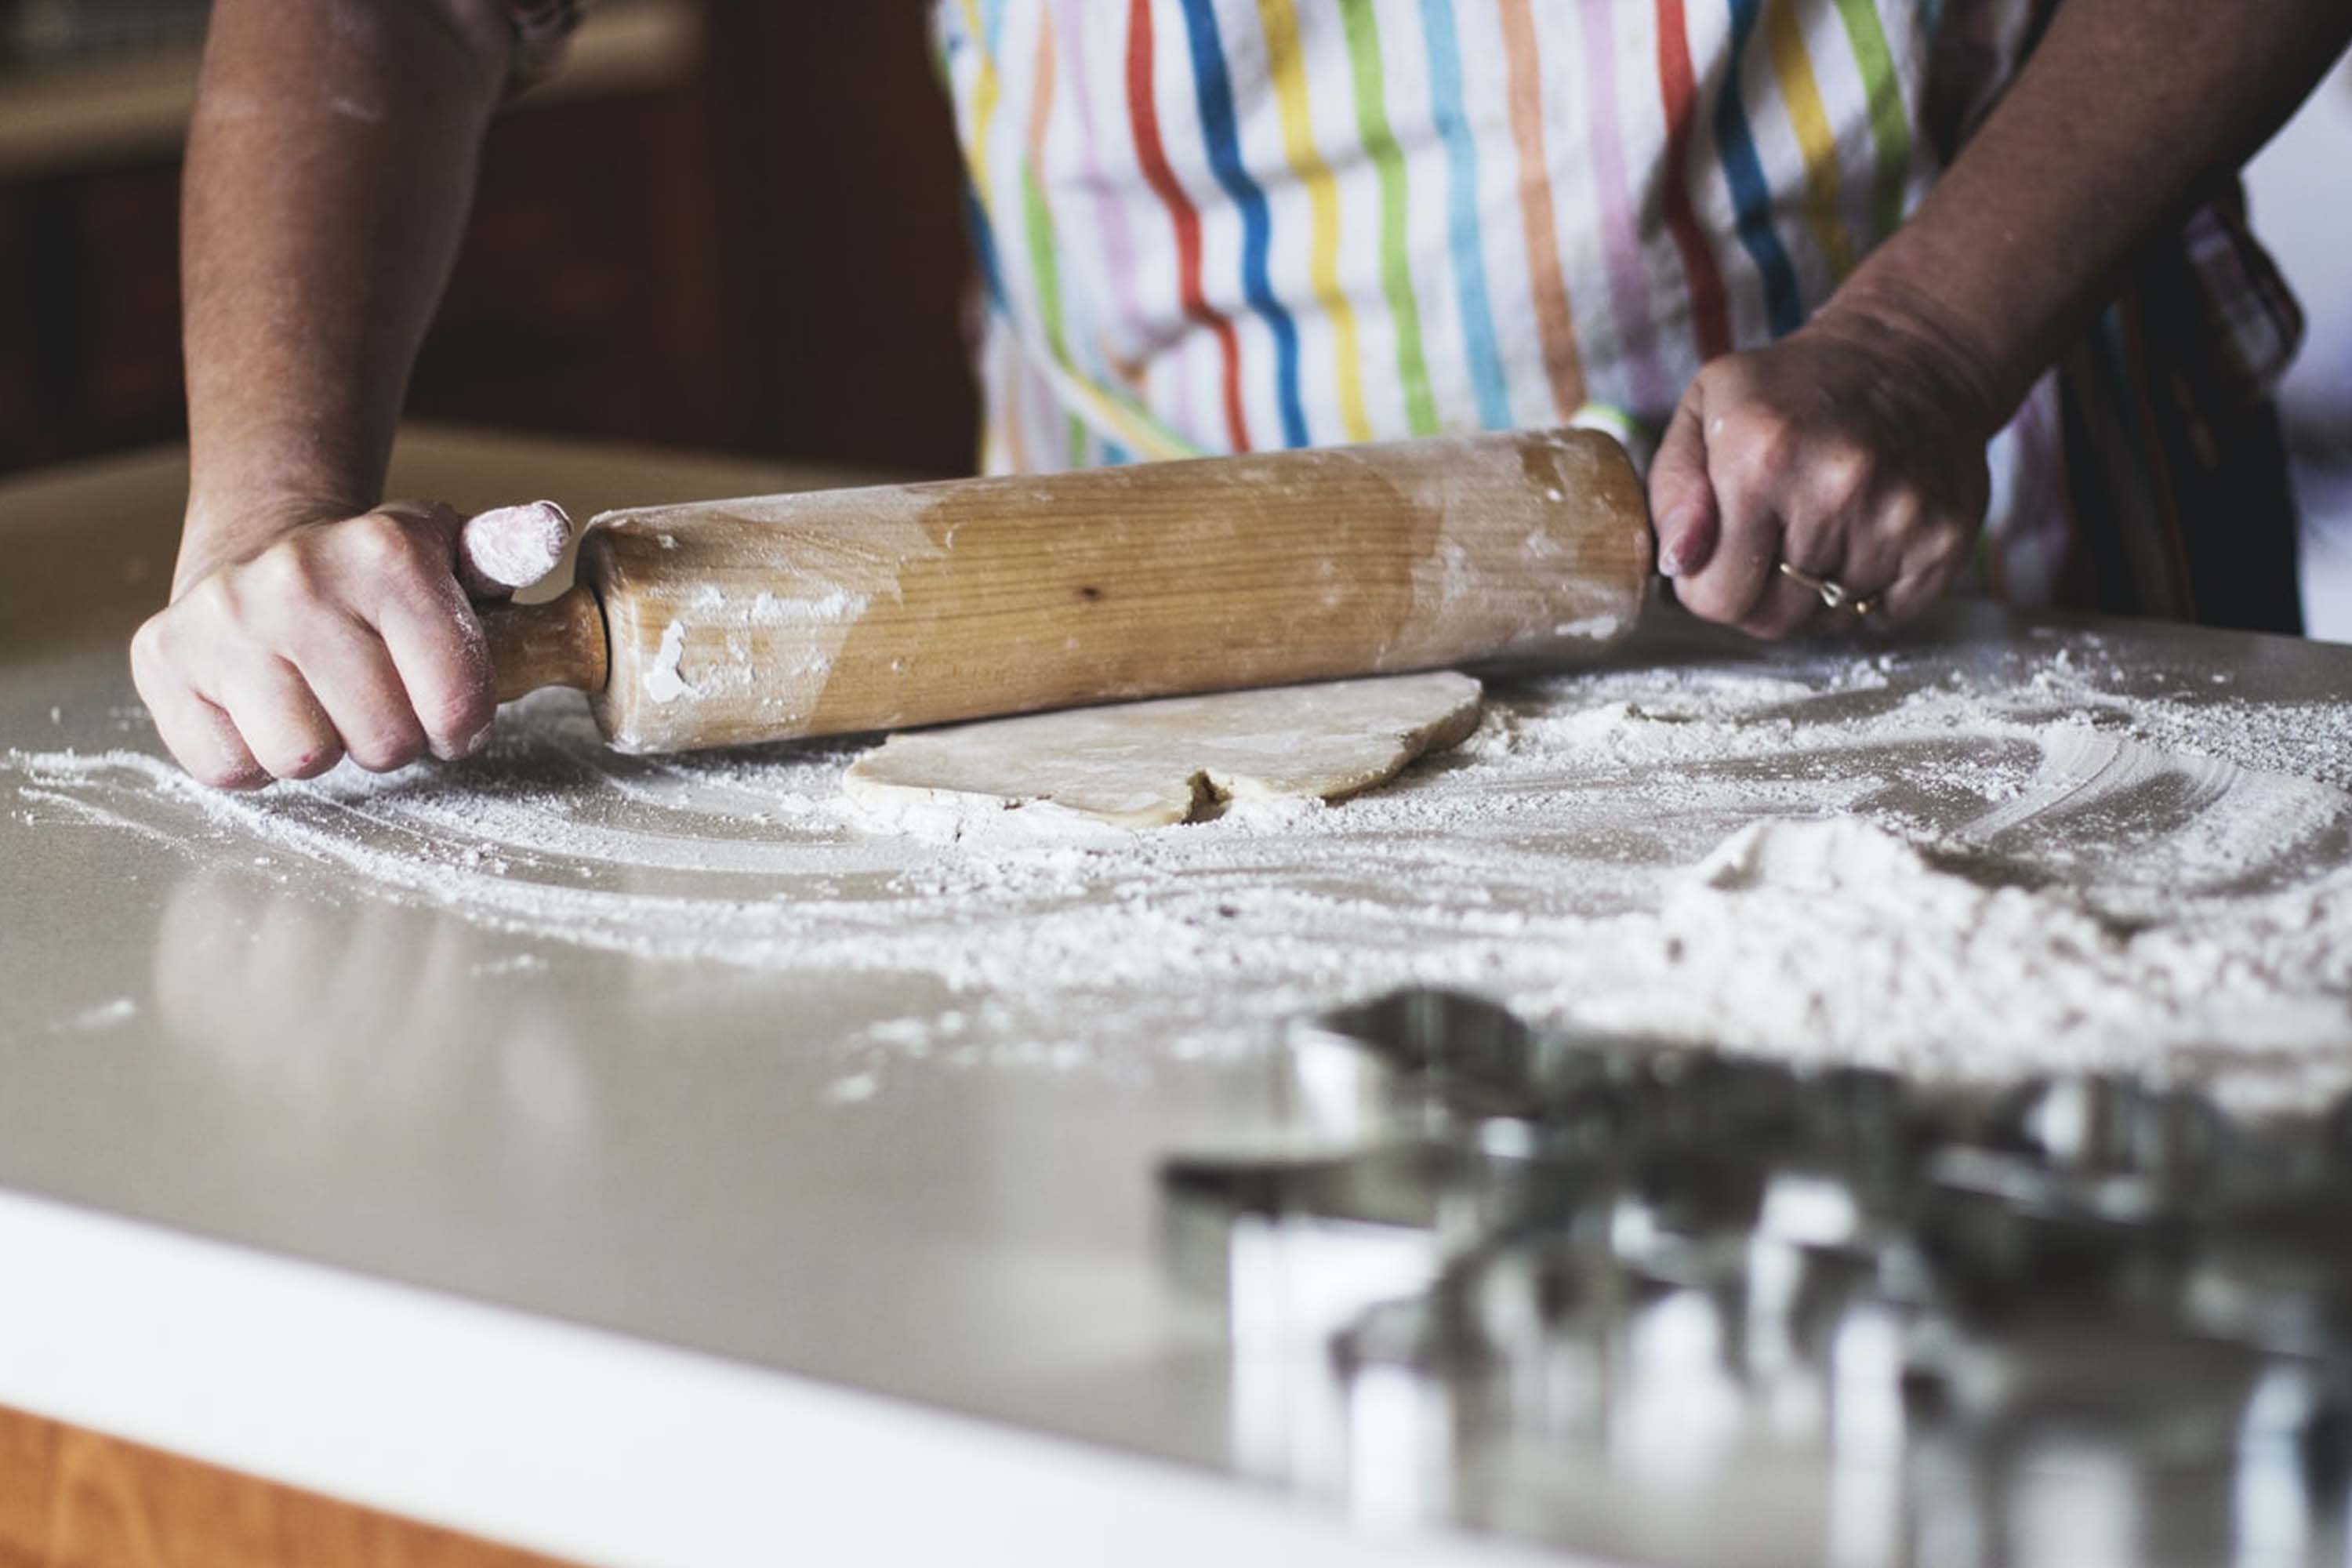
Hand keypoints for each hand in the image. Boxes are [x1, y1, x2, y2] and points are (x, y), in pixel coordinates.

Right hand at [131, 500, 496, 787]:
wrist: (262, 550)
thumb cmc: (378, 581)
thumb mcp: (453, 556)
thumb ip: (508, 552)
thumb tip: (550, 530)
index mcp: (387, 553)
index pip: (456, 704)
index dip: (461, 724)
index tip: (450, 711)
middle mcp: (297, 578)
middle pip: (383, 742)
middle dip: (394, 737)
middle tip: (380, 701)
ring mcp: (222, 619)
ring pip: (304, 758)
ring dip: (326, 746)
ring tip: (325, 701)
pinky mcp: (163, 659)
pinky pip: (230, 767)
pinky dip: (255, 755)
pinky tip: (268, 706)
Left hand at [1647, 289, 2002, 637]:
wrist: (1911, 356)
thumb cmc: (1790, 391)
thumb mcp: (1704, 411)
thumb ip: (1672, 492)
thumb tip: (1679, 563)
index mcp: (1761, 458)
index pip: (1718, 598)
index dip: (1710, 586)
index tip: (1722, 553)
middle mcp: (1835, 488)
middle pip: (1774, 618)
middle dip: (1761, 593)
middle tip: (1774, 540)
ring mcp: (1898, 516)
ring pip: (1830, 619)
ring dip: (1818, 590)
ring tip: (1825, 524)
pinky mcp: (1944, 537)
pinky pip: (1887, 613)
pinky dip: (1872, 590)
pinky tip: (1868, 533)